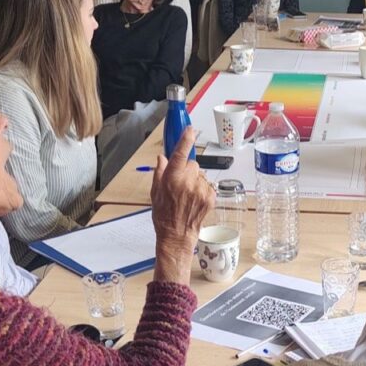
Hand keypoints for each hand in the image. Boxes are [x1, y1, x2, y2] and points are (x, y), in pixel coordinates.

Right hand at [150, 127, 214, 284]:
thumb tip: (163, 158)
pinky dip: (202, 189)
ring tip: (187, 195)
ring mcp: (201, 190)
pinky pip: (207, 184)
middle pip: (192, 163)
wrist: (177, 235)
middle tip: (180, 183)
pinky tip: (194, 200)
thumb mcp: (155, 192)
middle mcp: (188, 182)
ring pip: (200, 174)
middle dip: (187, 169)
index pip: (181, 153)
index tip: (189, 129)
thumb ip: (160, 172)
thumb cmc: (164, 216)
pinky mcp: (210, 197)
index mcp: (172, 179)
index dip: (185, 139)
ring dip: (195, 180)